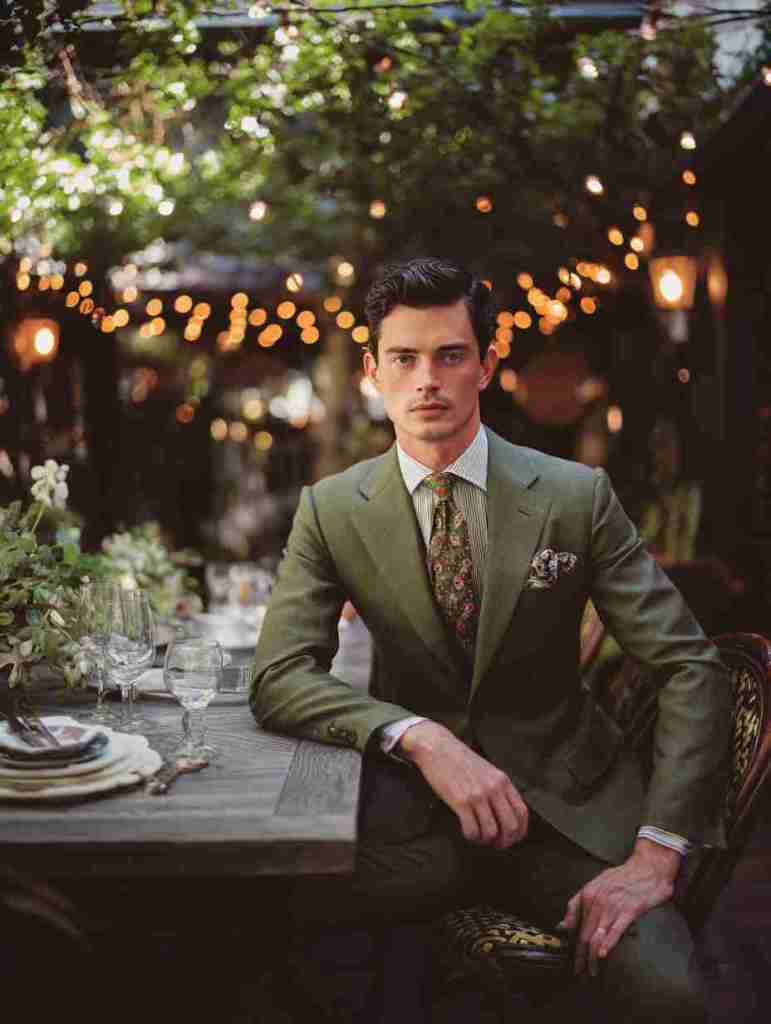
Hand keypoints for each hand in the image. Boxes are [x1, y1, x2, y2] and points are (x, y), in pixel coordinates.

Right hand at [398, 721, 527, 848]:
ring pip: (491, 831)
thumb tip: (505, 815)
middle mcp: (494, 788)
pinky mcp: (460, 801)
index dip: (520, 831)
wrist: (438, 747)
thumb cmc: (460, 760)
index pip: (522, 812)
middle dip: (505, 841)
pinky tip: (467, 831)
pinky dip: (471, 836)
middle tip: (496, 844)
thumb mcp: (487, 770)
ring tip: (478, 836)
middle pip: (511, 826)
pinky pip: (472, 830)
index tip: (513, 839)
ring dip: (485, 839)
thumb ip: (498, 789)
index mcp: (503, 780)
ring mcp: (478, 795)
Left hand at [558, 839, 679, 976]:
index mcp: (587, 894)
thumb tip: (562, 925)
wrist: (648, 866)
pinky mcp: (630, 909)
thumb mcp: (595, 885)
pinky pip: (616, 929)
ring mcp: (613, 905)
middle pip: (584, 934)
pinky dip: (608, 943)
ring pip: (597, 935)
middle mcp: (597, 900)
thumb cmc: (622, 877)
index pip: (576, 927)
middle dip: (580, 957)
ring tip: (591, 972)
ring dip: (592, 957)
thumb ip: (578, 904)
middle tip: (579, 973)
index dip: (573, 947)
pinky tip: (602, 954)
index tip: (573, 963)